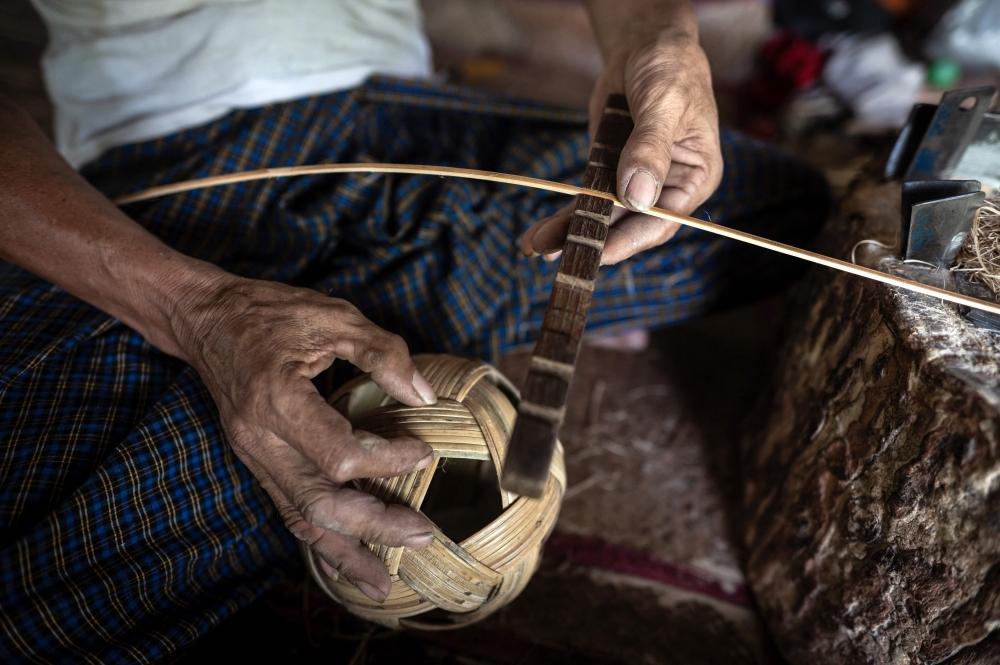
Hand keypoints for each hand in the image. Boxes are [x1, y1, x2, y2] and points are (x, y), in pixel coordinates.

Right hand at [179, 274, 439, 602]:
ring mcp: (253, 456)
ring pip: (299, 519)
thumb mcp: (331, 316)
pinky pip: (287, 512)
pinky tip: (348, 558)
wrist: (204, 319)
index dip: (388, 460)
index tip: (423, 451)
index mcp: (276, 399)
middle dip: (374, 525)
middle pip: (319, 503)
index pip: (339, 453)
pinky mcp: (256, 462)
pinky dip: (320, 539)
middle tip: (422, 532)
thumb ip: (380, 352)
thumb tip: (422, 394)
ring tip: (385, 580)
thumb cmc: (267, 312)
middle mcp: (259, 438)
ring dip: (345, 552)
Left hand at [522, 20, 721, 264]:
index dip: (630, 240)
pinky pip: (587, 199)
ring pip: (603, 217)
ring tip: (536, 247)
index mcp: (695, 178)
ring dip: (570, 232)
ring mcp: (635, 183)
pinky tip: (542, 232)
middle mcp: (666, 188)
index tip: (599, 253)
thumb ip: (650, 149)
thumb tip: (636, 196)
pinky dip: (566, 213)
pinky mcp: (609, 173)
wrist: (648, 47)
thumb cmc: (670, 71)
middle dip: (591, 241)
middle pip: (628, 226)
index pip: (663, 221)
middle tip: (554, 255)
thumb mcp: (665, 105)